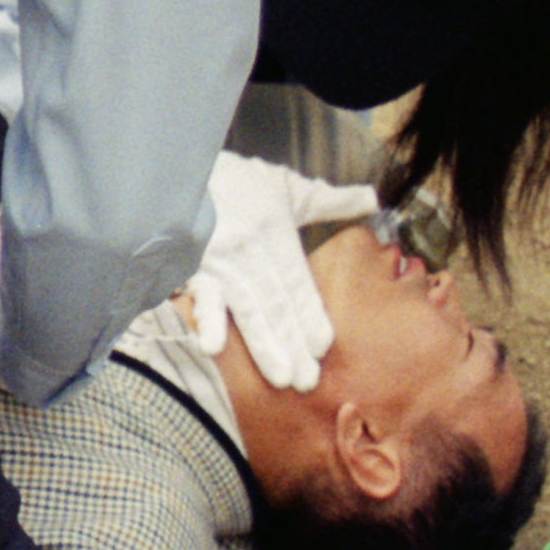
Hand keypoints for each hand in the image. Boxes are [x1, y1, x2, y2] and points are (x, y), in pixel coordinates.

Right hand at [183, 154, 379, 391]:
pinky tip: (213, 348)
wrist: (178, 168)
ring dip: (262, 345)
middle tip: (307, 381)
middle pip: (275, 304)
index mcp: (274, 233)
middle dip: (292, 344)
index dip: (309, 314)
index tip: (322, 346)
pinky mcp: (187, 266)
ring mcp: (216, 261)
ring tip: (280, 377)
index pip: (296, 282)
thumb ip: (331, 200)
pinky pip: (199, 296)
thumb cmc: (235, 182)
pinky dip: (205, 320)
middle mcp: (248, 251)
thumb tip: (371, 197)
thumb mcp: (286, 186)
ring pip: (245, 309)